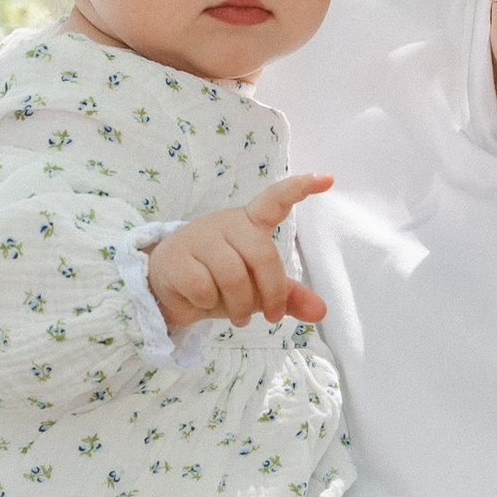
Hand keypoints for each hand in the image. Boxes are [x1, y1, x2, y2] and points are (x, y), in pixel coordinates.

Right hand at [147, 175, 330, 333]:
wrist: (169, 288)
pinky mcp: (176, 256)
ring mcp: (199, 236)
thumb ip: (288, 297)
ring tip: (238, 317)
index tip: (327, 178)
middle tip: (270, 317)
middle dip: (270, 293)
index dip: (299, 188)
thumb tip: (321, 312)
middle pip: (262, 255)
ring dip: (239, 306)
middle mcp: (227, 223)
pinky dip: (209, 304)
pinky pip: (203, 287)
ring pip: (233, 276)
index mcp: (250, 224)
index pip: (275, 200)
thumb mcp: (258, 290)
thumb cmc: (219, 281)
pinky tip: (203, 302)